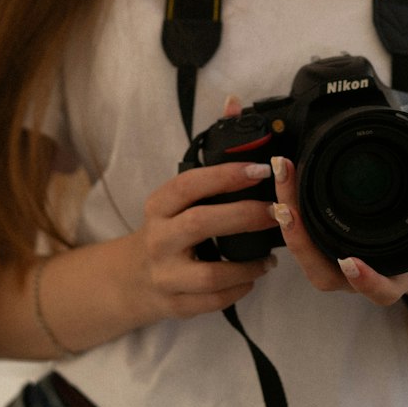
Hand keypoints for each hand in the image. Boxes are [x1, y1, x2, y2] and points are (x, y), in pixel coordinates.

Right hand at [131, 123, 277, 323]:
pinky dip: (239, 290)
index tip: (262, 169)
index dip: (226, 175)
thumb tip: (234, 101)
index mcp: (159, 205)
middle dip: (245, 216)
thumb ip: (210, 152)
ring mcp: (165, 275)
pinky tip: (253, 277)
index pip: (190, 184)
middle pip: (202, 223)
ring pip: (210, 274)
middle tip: (278, 212)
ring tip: (271, 256)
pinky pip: (213, 302)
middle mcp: (158, 238)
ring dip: (248, 264)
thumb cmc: (166, 227)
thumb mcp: (178, 194)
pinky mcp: (175, 305)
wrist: (130, 280)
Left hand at [269, 152, 407, 306]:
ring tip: (283, 178)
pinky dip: (290, 205)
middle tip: (286, 207)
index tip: (351, 262)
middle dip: (300, 242)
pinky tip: (285, 175)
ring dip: (288, 218)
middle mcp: (360, 276)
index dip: (365, 280)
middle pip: (322, 273)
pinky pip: (302, 232)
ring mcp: (339, 262)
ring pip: (305, 253)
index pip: (378, 291)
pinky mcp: (326, 243)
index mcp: (394, 280)